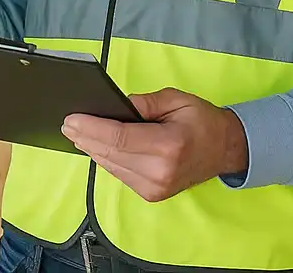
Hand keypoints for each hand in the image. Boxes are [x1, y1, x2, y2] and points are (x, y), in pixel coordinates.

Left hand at [61, 88, 247, 202]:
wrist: (225, 150)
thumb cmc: (202, 120)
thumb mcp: (176, 99)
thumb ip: (144, 103)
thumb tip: (115, 105)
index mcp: (168, 146)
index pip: (119, 138)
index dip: (92, 128)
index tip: (72, 119)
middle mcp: (159, 172)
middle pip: (111, 154)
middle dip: (85, 138)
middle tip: (67, 124)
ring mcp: (155, 188)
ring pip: (112, 167)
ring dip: (92, 149)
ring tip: (75, 133)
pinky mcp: (152, 194)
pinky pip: (120, 174)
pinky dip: (106, 159)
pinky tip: (95, 146)